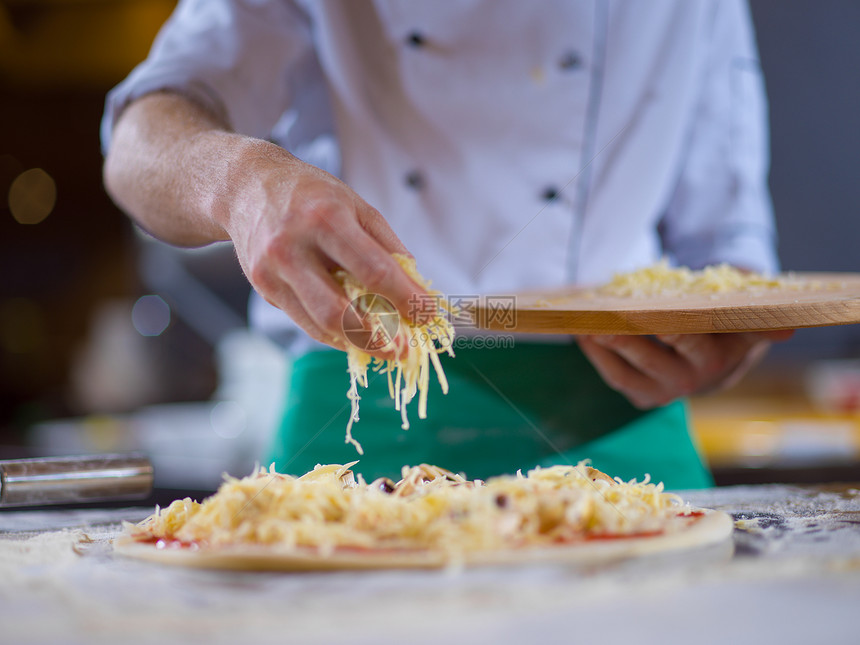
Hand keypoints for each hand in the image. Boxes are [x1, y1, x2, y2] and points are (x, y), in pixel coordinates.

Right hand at [225, 144, 426, 353]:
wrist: (245, 186)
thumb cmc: (311, 195)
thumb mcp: (356, 205)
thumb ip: (387, 245)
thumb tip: (416, 288)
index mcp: (325, 219)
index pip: (374, 272)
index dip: (406, 299)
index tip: (428, 315)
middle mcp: (293, 247)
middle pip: (339, 311)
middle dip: (376, 338)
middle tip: (403, 351)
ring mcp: (272, 271)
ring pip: (319, 324)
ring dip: (357, 343)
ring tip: (385, 348)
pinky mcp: (263, 287)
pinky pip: (305, 321)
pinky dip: (335, 334)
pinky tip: (356, 335)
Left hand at [577, 330, 793, 408]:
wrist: (716, 362)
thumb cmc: (724, 330)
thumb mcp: (743, 325)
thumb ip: (760, 324)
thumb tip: (788, 328)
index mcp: (712, 362)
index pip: (689, 345)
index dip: (671, 333)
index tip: (651, 318)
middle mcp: (685, 384)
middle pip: (649, 360)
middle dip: (623, 341)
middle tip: (600, 322)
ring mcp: (659, 392)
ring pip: (624, 373)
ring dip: (600, 350)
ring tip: (582, 326)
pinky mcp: (639, 396)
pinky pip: (613, 377)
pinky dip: (595, 357)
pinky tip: (580, 335)